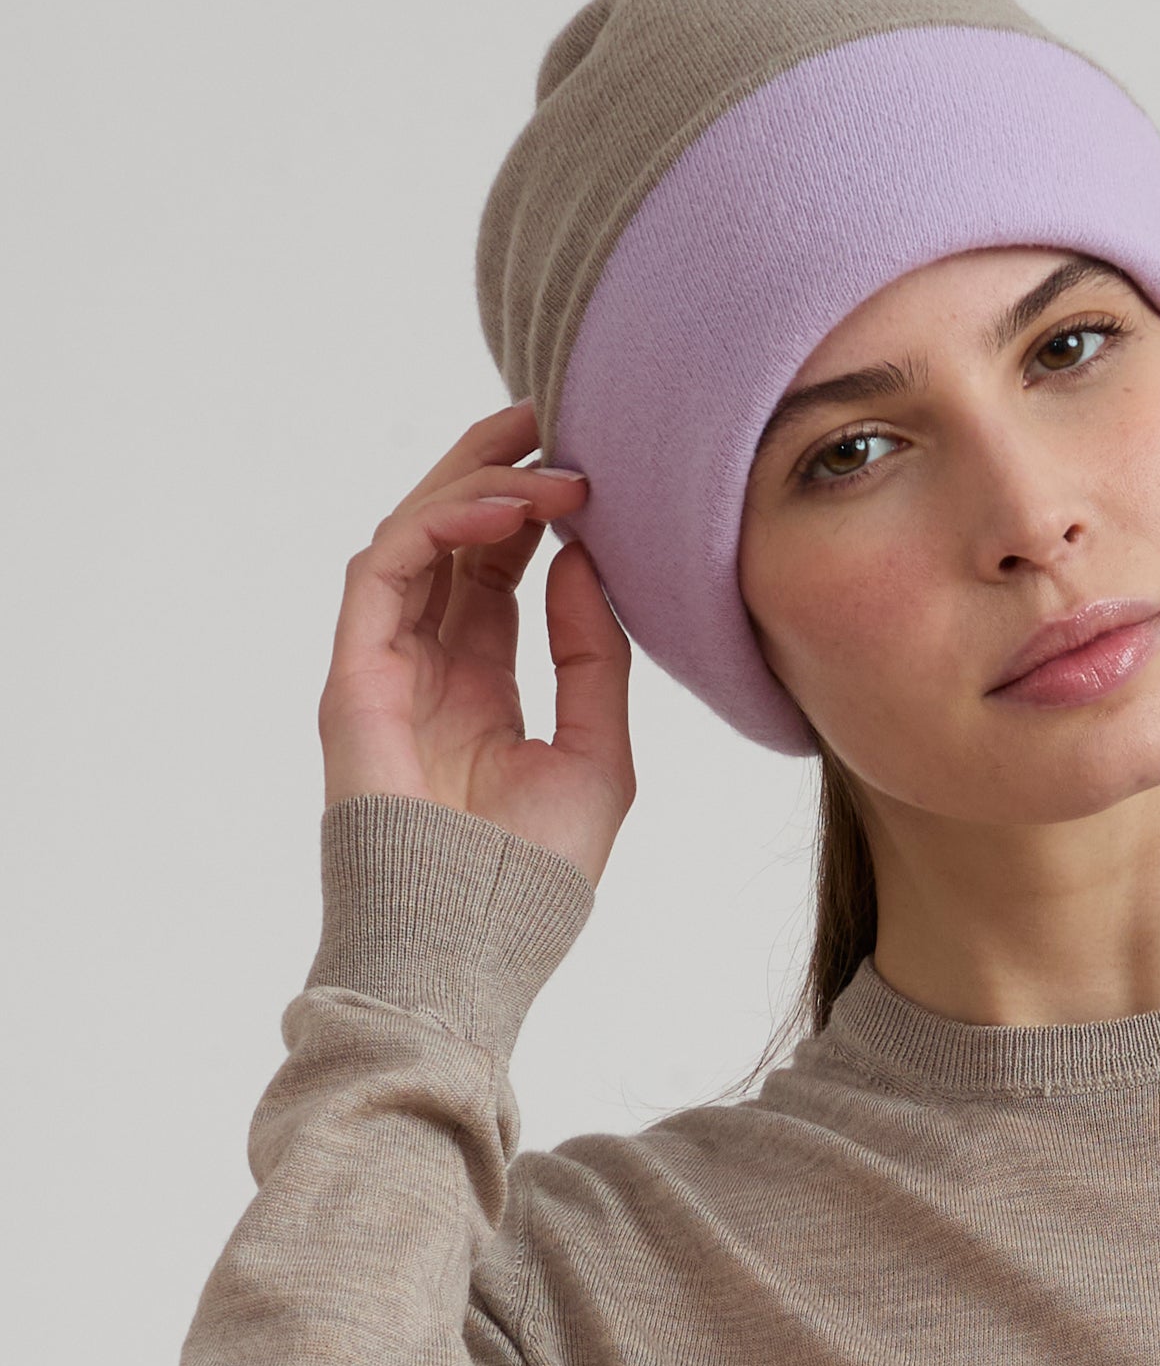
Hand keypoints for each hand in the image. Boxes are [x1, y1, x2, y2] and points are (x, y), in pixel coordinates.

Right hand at [318, 398, 633, 885]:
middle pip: (451, 544)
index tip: (589, 470)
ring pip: (413, 540)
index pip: (497, 576)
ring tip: (544, 456)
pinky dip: (438, 526)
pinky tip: (507, 508)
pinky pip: (383, 571)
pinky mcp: (353, 676)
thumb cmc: (536, 877)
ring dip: (475, 486)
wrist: (474, 946)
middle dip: (498, 475)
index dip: (535, 515)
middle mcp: (427, 671)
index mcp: (481, 691)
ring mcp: (385, 670)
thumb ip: (592, 658)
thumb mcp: (600, 754)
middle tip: (554, 419)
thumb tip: (585, 561)